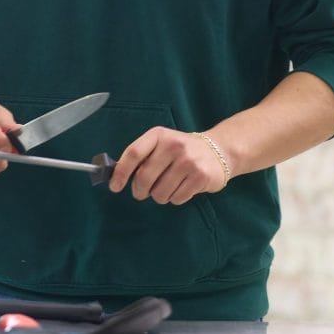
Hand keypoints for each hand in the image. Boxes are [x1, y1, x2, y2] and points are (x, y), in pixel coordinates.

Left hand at [108, 126, 225, 203]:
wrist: (219, 150)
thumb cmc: (181, 150)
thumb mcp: (161, 144)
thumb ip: (142, 156)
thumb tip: (117, 176)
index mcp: (159, 135)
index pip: (134, 153)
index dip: (121, 172)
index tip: (115, 186)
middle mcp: (173, 146)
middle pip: (144, 177)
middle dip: (139, 191)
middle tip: (141, 193)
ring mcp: (188, 161)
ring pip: (160, 193)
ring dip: (159, 196)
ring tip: (167, 187)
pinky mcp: (200, 177)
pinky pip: (176, 198)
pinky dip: (175, 198)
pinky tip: (181, 188)